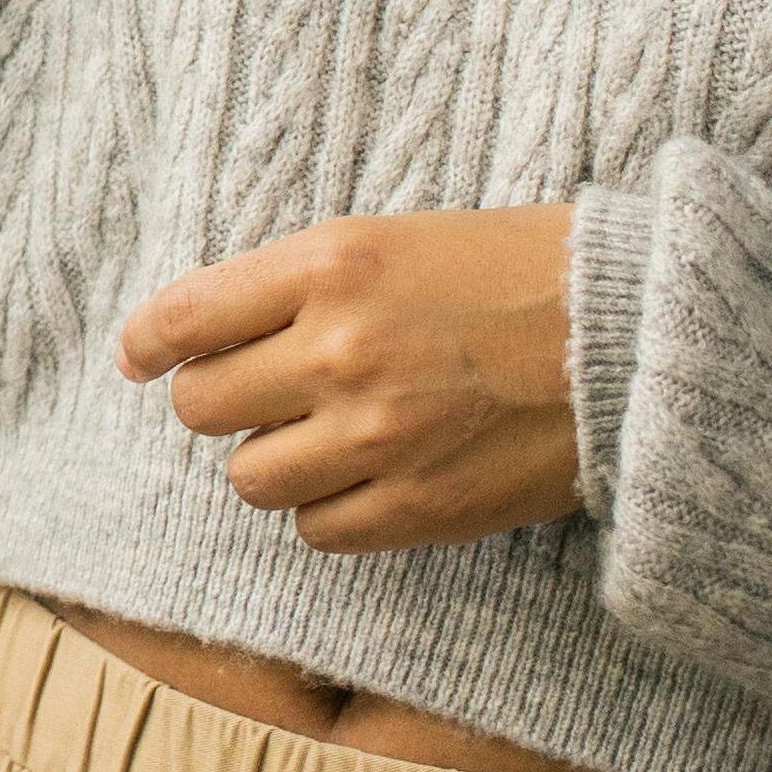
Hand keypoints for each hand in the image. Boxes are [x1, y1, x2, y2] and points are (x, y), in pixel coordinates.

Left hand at [116, 204, 582, 552]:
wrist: (632, 337)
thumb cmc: (509, 271)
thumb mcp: (389, 240)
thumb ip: (290, 285)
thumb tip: (187, 336)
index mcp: (328, 267)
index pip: (183, 319)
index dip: (146, 344)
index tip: (139, 357)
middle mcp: (340, 351)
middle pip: (201, 406)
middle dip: (220, 400)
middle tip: (262, 392)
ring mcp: (377, 436)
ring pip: (250, 478)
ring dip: (274, 458)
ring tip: (327, 433)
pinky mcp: (418, 506)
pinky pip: (316, 530)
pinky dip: (328, 509)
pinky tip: (369, 475)